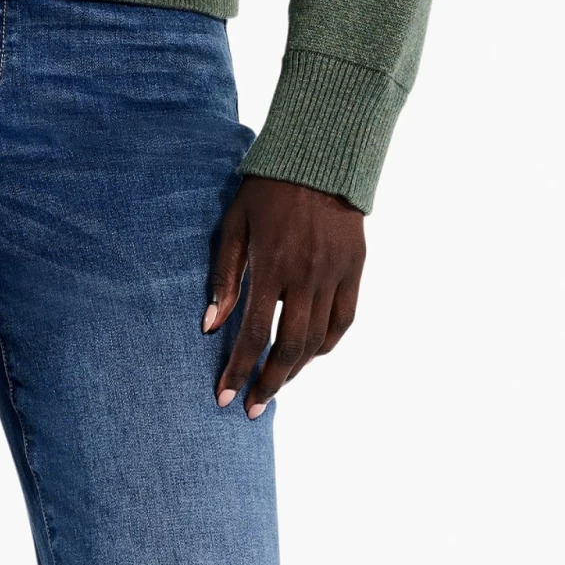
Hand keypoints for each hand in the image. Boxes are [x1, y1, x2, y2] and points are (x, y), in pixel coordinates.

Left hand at [203, 175, 364, 417]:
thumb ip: (224, 275)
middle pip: (289, 348)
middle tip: (254, 407)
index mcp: (271, 264)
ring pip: (318, 341)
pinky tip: (310, 354)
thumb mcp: (235, 223)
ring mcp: (334, 275)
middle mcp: (305, 276)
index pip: (252, 333)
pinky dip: (327, 345)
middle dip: (269, 383)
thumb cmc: (267, 189)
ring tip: (277, 384)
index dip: (238, 370)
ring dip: (296, 370)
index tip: (225, 398)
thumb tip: (209, 324)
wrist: (319, 158)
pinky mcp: (354, 270)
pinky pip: (343, 322)